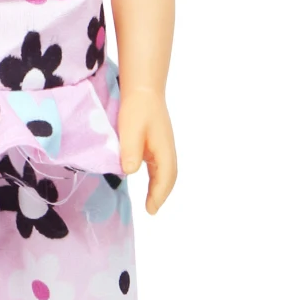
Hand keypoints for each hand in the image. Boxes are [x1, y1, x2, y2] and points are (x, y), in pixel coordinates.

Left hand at [117, 85, 177, 213]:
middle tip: (151, 210)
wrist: (143, 89)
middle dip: (162, 194)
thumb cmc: (136, 108)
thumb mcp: (130, 129)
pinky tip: (149, 182)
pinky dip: (157, 177)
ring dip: (160, 187)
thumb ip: (130, 151)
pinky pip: (160, 165)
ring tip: (151, 202)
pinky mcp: (157, 142)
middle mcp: (167, 149)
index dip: (159, 194)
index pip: (165, 177)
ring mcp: (163, 146)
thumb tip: (130, 172)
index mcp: (164, 148)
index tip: (151, 209)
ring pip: (166, 171)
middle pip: (169, 176)